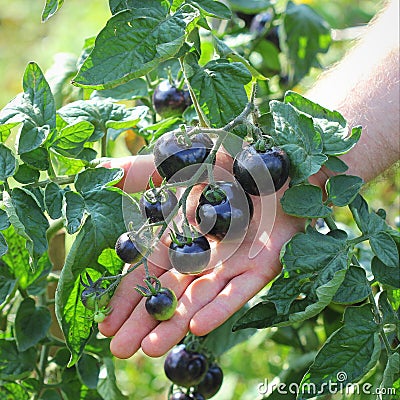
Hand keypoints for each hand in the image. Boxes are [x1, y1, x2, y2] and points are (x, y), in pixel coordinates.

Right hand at [98, 153, 305, 357]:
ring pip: (200, 297)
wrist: (274, 159)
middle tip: (119, 350)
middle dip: (145, 320)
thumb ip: (139, 172)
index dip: (128, 296)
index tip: (106, 323)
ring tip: (149, 348)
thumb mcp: (176, 165)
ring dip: (176, 322)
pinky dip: (220, 307)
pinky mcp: (263, 264)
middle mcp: (204, 256)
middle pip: (170, 292)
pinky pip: (240, 289)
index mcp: (182, 236)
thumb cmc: (226, 161)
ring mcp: (233, 262)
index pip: (149, 272)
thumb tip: (100, 173)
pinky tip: (197, 326)